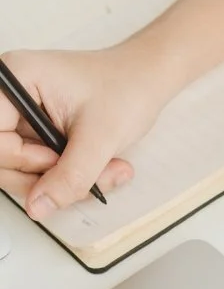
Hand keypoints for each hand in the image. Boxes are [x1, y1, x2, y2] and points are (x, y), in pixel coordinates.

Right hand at [0, 42, 175, 217]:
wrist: (145, 83)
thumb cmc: (126, 89)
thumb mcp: (101, 137)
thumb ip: (70, 176)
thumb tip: (37, 208)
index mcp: (15, 80)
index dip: (21, 157)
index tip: (56, 158)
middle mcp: (9, 98)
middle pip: (2, 158)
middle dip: (46, 176)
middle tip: (87, 168)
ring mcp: (19, 118)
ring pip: (20, 171)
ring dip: (63, 182)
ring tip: (105, 169)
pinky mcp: (33, 134)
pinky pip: (37, 171)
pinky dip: (67, 179)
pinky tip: (98, 168)